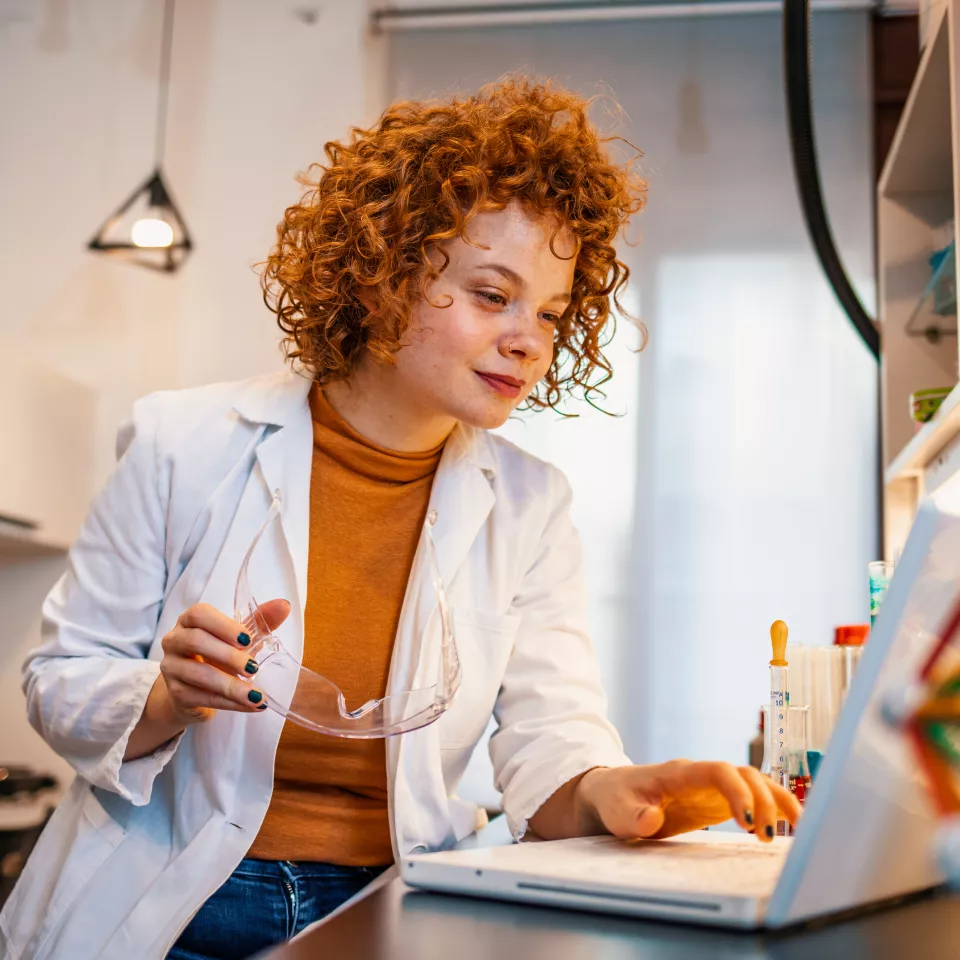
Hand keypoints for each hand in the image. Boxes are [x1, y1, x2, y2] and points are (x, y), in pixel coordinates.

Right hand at [155, 599, 290, 725]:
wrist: (194, 690)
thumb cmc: (218, 656)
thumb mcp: (239, 638)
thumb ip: (259, 621)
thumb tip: (284, 606)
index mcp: (189, 621)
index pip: (199, 614)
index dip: (223, 625)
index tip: (247, 639)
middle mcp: (174, 641)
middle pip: (196, 641)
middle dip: (228, 656)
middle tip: (254, 668)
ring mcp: (171, 668)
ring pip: (198, 674)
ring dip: (231, 686)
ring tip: (257, 695)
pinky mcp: (176, 693)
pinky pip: (201, 698)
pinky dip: (229, 703)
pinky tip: (250, 705)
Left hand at [576, 760, 801, 842]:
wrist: (612, 794)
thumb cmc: (615, 799)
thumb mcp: (616, 811)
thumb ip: (632, 816)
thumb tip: (650, 821)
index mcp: (678, 773)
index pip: (717, 771)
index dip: (737, 791)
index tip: (746, 820)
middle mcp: (701, 775)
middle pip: (744, 775)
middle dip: (762, 801)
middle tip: (766, 836)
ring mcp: (712, 787)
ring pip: (755, 782)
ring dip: (776, 802)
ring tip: (790, 832)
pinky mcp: (718, 801)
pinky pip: (753, 798)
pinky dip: (774, 807)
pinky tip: (790, 826)